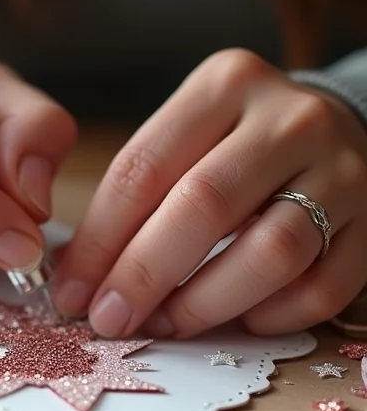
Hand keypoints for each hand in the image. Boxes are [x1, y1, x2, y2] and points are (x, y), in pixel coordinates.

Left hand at [52, 48, 366, 336]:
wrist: (338, 129)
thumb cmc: (236, 144)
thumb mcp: (184, 139)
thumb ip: (136, 193)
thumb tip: (80, 276)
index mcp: (223, 86)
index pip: (143, 169)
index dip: (99, 240)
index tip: (71, 291)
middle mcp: (288, 119)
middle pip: (203, 207)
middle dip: (143, 275)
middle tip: (108, 320)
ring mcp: (343, 169)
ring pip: (270, 253)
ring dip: (204, 303)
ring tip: (165, 324)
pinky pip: (322, 288)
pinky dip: (271, 316)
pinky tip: (237, 320)